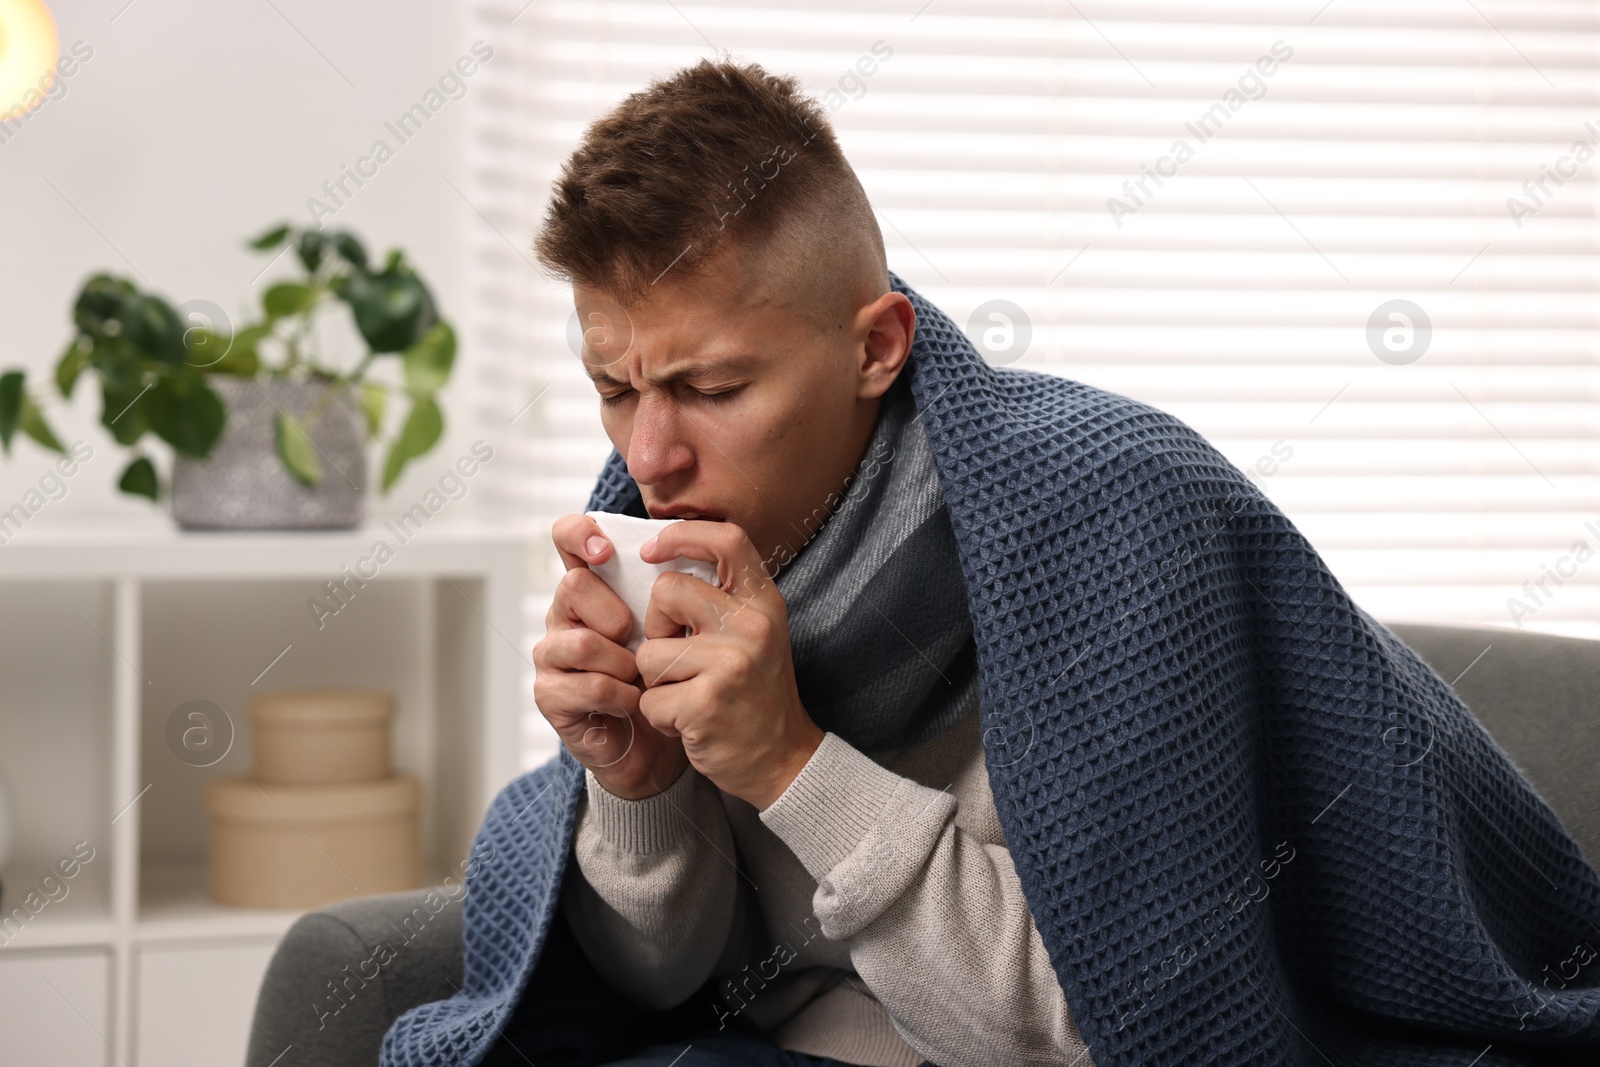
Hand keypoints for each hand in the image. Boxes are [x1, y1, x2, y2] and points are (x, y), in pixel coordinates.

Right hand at [532, 513, 689, 799]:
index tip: (606, 550)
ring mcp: (551, 656)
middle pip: (573, 585)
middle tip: (636, 638)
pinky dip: (621, 696)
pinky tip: (634, 703)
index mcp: (592, 588)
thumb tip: (692, 543)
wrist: (659, 741)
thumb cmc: (665, 674)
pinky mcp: (551, 696)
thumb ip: (670, 586)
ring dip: (623, 662)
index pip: (566, 538)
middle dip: (615, 613)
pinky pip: (589, 686)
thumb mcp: (673, 624)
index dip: (579, 533)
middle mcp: (564, 615)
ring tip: (641, 677)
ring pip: (581, 642)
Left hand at [635, 520, 823, 810]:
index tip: (652, 550)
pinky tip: (687, 721)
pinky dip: (658, 716)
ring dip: (656, 680)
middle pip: (667, 591)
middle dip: (656, 625)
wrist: (781, 760)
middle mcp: (752, 626)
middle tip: (677, 656)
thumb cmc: (755, 694)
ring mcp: (730, 664)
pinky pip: (649, 698)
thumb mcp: (755, 634)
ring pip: (649, 651)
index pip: (727, 539)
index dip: (682, 534)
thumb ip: (722, 599)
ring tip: (688, 695)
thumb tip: (661, 559)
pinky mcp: (705, 704)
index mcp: (764, 603)